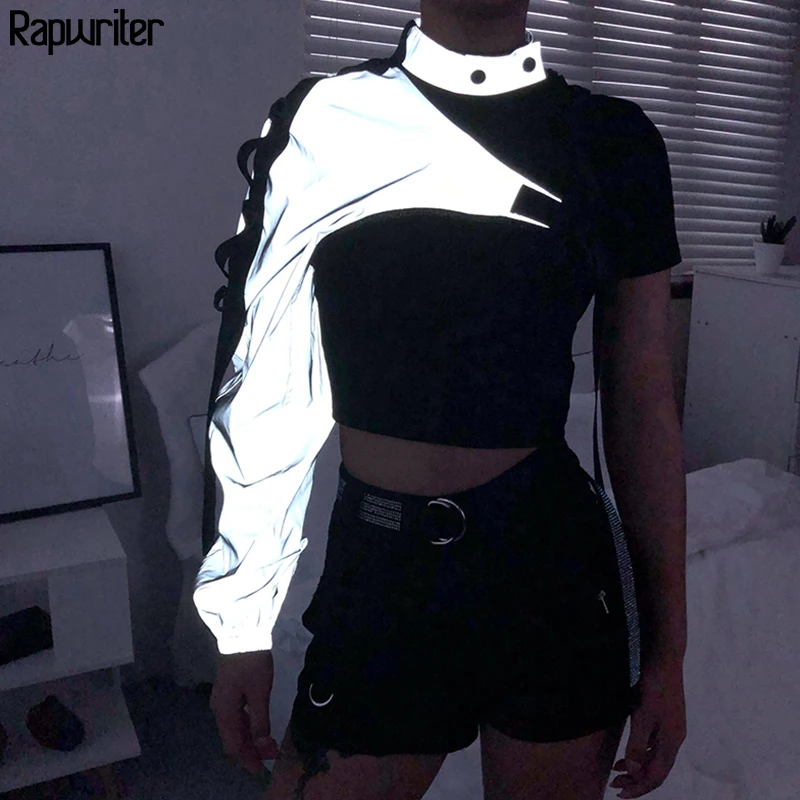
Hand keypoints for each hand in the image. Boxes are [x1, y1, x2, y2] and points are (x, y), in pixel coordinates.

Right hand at [209, 650, 281, 776]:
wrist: (242, 635)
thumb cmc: (252, 664)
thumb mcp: (260, 693)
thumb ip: (260, 721)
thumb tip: (263, 746)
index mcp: (224, 713)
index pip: (233, 746)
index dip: (248, 760)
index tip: (264, 768)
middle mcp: (219, 710)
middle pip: (232, 739)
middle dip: (250, 751)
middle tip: (270, 757)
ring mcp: (222, 701)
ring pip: (234, 729)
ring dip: (249, 739)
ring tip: (267, 746)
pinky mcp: (228, 692)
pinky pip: (236, 717)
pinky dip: (247, 726)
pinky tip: (258, 727)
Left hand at [609, 658, 686, 797]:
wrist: (665, 659)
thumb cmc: (655, 685)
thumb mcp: (642, 715)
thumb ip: (638, 744)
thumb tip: (635, 772)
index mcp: (672, 741)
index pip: (657, 776)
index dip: (639, 788)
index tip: (620, 794)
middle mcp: (674, 738)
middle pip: (657, 770)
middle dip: (637, 781)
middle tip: (615, 785)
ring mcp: (671, 728)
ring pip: (655, 758)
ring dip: (637, 767)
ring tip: (617, 770)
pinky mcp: (666, 719)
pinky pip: (653, 745)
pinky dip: (640, 752)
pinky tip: (628, 752)